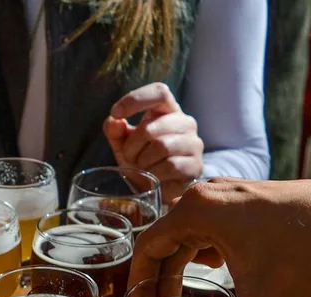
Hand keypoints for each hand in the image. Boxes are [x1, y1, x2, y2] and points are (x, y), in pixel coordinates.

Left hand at [104, 83, 204, 201]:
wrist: (158, 190)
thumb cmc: (142, 161)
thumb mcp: (123, 145)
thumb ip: (115, 131)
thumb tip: (113, 121)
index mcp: (167, 111)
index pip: (159, 92)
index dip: (136, 99)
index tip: (116, 113)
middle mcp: (185, 122)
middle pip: (151, 127)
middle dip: (133, 145)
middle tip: (130, 156)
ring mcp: (194, 143)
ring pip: (161, 146)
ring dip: (143, 160)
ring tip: (142, 167)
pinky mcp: (196, 164)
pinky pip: (170, 165)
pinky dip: (155, 173)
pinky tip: (154, 177)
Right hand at [129, 178, 310, 296]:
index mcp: (197, 211)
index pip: (147, 247)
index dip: (136, 282)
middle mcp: (209, 195)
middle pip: (167, 240)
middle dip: (160, 279)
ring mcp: (234, 194)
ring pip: (192, 233)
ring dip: (183, 265)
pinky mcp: (256, 199)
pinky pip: (215, 227)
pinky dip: (208, 252)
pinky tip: (219, 274)